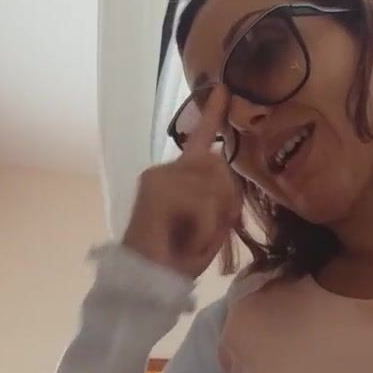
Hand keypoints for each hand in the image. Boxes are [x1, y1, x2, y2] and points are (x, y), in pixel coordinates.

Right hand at [122, 87, 241, 278]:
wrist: (146, 283)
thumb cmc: (177, 260)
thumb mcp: (210, 225)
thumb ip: (220, 196)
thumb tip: (221, 164)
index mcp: (179, 176)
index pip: (200, 139)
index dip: (213, 114)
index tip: (223, 90)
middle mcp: (166, 169)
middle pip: (220, 166)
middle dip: (226, 202)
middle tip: (206, 234)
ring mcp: (159, 176)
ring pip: (215, 185)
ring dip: (214, 220)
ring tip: (192, 240)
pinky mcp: (157, 188)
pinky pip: (203, 203)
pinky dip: (204, 228)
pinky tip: (185, 241)